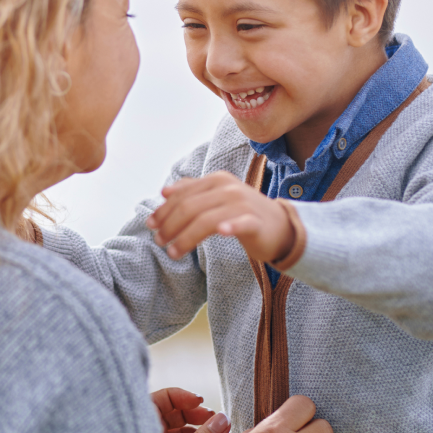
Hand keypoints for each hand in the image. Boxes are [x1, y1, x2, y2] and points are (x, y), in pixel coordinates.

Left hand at [146, 172, 293, 263]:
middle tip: (159, 241)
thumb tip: (165, 191)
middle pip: (190, 207)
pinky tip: (222, 233)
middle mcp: (229, 189)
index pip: (183, 194)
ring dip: (186, 237)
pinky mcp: (256, 222)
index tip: (150, 225)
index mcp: (217, 180)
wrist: (281, 227)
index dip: (164, 210)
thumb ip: (193, 192)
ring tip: (173, 252)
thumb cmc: (244, 214)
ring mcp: (244, 204)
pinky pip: (242, 223)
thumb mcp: (217, 197)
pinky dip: (231, 226)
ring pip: (207, 219)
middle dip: (170, 225)